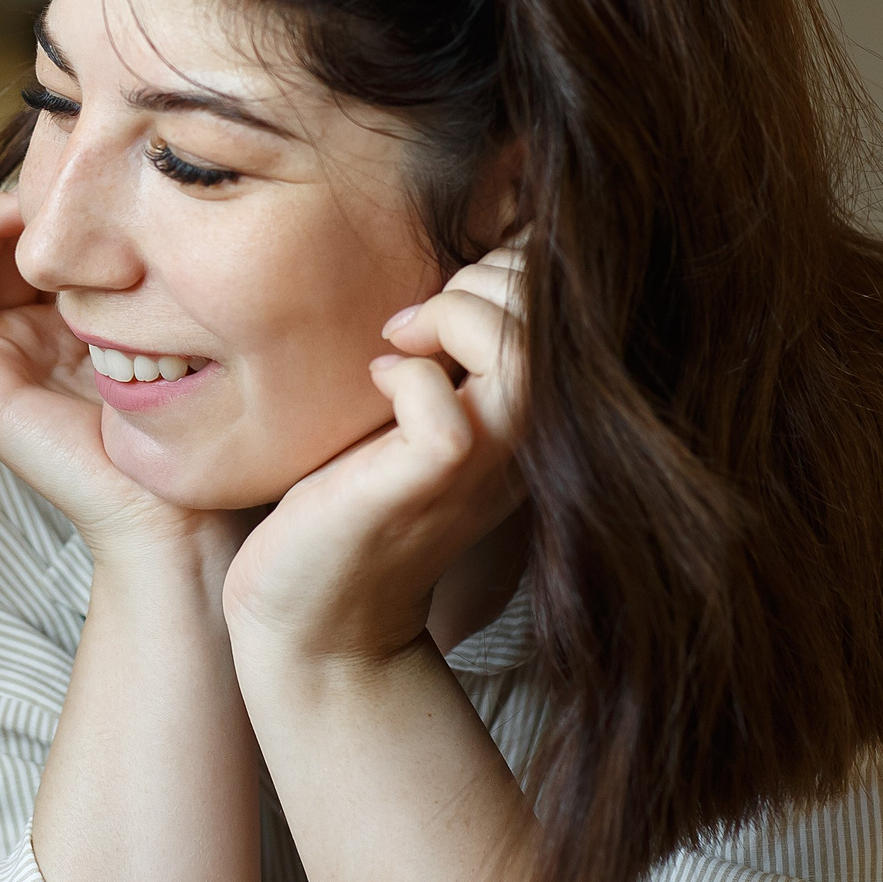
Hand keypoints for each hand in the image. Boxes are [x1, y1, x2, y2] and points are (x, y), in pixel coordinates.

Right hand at [0, 197, 214, 553]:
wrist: (178, 509)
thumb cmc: (188, 422)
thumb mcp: (163, 317)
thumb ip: (138, 270)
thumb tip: (136, 194)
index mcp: (55, 326)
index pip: (13, 246)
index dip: (29, 205)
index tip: (74, 185)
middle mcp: (13, 343)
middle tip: (40, 192)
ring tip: (8, 212)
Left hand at [223, 245, 530, 670]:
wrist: (315, 620)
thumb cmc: (346, 505)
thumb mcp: (406, 413)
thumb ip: (441, 353)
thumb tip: (444, 260)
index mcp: (528, 412)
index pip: (567, 299)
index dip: (511, 264)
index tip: (438, 295)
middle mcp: (526, 436)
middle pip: (555, 308)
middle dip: (482, 277)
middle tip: (413, 318)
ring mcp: (487, 462)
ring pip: (522, 347)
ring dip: (456, 314)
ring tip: (404, 338)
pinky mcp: (432, 483)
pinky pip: (443, 405)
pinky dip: (407, 374)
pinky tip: (377, 381)